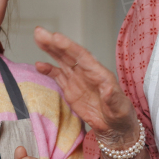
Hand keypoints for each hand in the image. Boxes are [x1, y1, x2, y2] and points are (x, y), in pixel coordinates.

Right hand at [34, 27, 138, 144]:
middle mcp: (87, 73)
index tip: (56, 37)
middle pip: (69, 54)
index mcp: (99, 74)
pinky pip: (58, 76)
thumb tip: (109, 88)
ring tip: (38, 38)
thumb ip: (114, 98)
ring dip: (50, 49)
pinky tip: (38, 64)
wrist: (114, 127)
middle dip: (54, 43)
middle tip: (40, 32)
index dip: (68, 46)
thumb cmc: (121, 115)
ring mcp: (78, 79)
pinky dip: (48, 70)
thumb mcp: (120, 108)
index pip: (82, 57)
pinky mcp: (71, 89)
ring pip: (62, 60)